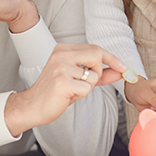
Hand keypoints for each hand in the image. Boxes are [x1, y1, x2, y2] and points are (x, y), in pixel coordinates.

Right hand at [3, 43, 126, 136]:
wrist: (32, 106)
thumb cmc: (55, 93)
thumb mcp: (78, 79)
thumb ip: (99, 73)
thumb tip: (120, 71)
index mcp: (64, 49)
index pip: (95, 48)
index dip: (112, 58)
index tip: (123, 67)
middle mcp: (62, 55)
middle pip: (97, 56)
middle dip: (99, 72)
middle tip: (87, 83)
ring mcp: (61, 67)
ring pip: (93, 75)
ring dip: (87, 87)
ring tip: (72, 90)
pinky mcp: (62, 82)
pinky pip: (87, 88)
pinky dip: (81, 95)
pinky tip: (67, 96)